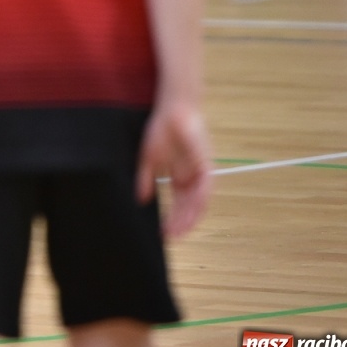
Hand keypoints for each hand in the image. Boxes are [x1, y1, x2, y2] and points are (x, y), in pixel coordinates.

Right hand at [136, 98, 212, 238]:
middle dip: (181, 222)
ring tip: (180, 229)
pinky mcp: (206, 164)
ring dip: (191, 216)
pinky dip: (199, 200)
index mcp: (180, 177)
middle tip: (171, 236)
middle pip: (189, 206)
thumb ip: (145, 179)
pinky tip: (192, 211)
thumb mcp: (148, 158)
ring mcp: (201, 172)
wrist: (172, 110)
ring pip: (199, 201)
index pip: (178, 204)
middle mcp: (192, 178)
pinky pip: (206, 187)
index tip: (163, 232)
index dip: (172, 218)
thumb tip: (140, 199)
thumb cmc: (160, 130)